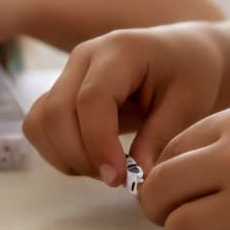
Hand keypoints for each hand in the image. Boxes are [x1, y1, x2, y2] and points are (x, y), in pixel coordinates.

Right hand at [23, 23, 226, 184]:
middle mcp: (83, 57)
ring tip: (105, 169)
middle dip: (80, 156)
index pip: (91, 98)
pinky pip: (39, 125)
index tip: (119, 178)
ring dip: (65, 156)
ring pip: (40, 121)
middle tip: (117, 179)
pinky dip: (57, 151)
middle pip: (56, 111)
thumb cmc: (191, 73)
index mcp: (120, 50)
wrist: (181, 52)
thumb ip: (160, 137)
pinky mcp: (58, 91)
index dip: (98, 142)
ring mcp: (66, 73)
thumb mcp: (190, 103)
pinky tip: (90, 160)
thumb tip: (137, 177)